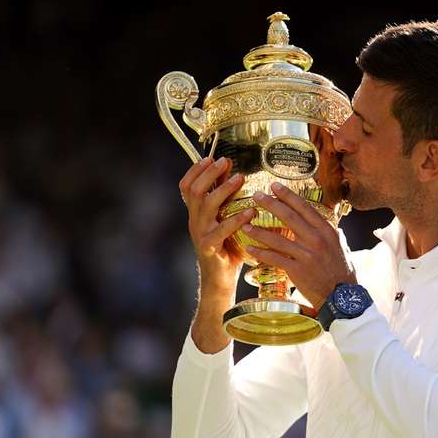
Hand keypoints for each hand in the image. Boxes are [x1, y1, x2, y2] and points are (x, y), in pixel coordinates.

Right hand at [179, 156, 254, 295]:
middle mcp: (195, 221)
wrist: (220, 280)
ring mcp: (200, 234)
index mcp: (196, 213)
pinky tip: (251, 211)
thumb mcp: (225, 220)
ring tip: (241, 179)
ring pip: (207, 206)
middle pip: (195, 191)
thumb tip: (233, 173)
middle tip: (225, 161)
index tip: (211, 157)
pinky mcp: (209, 248)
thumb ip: (226, 200)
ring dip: (224, 190)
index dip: (195, 170)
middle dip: (209, 173)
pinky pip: (221, 230)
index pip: (186, 186)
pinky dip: (236, 218)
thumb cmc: (228, 248)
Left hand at [242, 182, 355, 309]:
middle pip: (289, 217)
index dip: (288, 196)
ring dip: (259, 230)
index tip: (275, 186)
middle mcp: (316, 239)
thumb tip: (325, 223)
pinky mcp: (297, 270)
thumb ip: (331, 233)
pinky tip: (249, 248)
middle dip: (270, 204)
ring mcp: (306, 254)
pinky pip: (274, 258)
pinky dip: (260, 253)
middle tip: (256, 196)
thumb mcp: (341, 247)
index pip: (305, 208)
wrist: (342, 297)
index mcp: (327, 231)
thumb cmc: (342, 272)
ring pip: (277, 238)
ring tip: (245, 224)